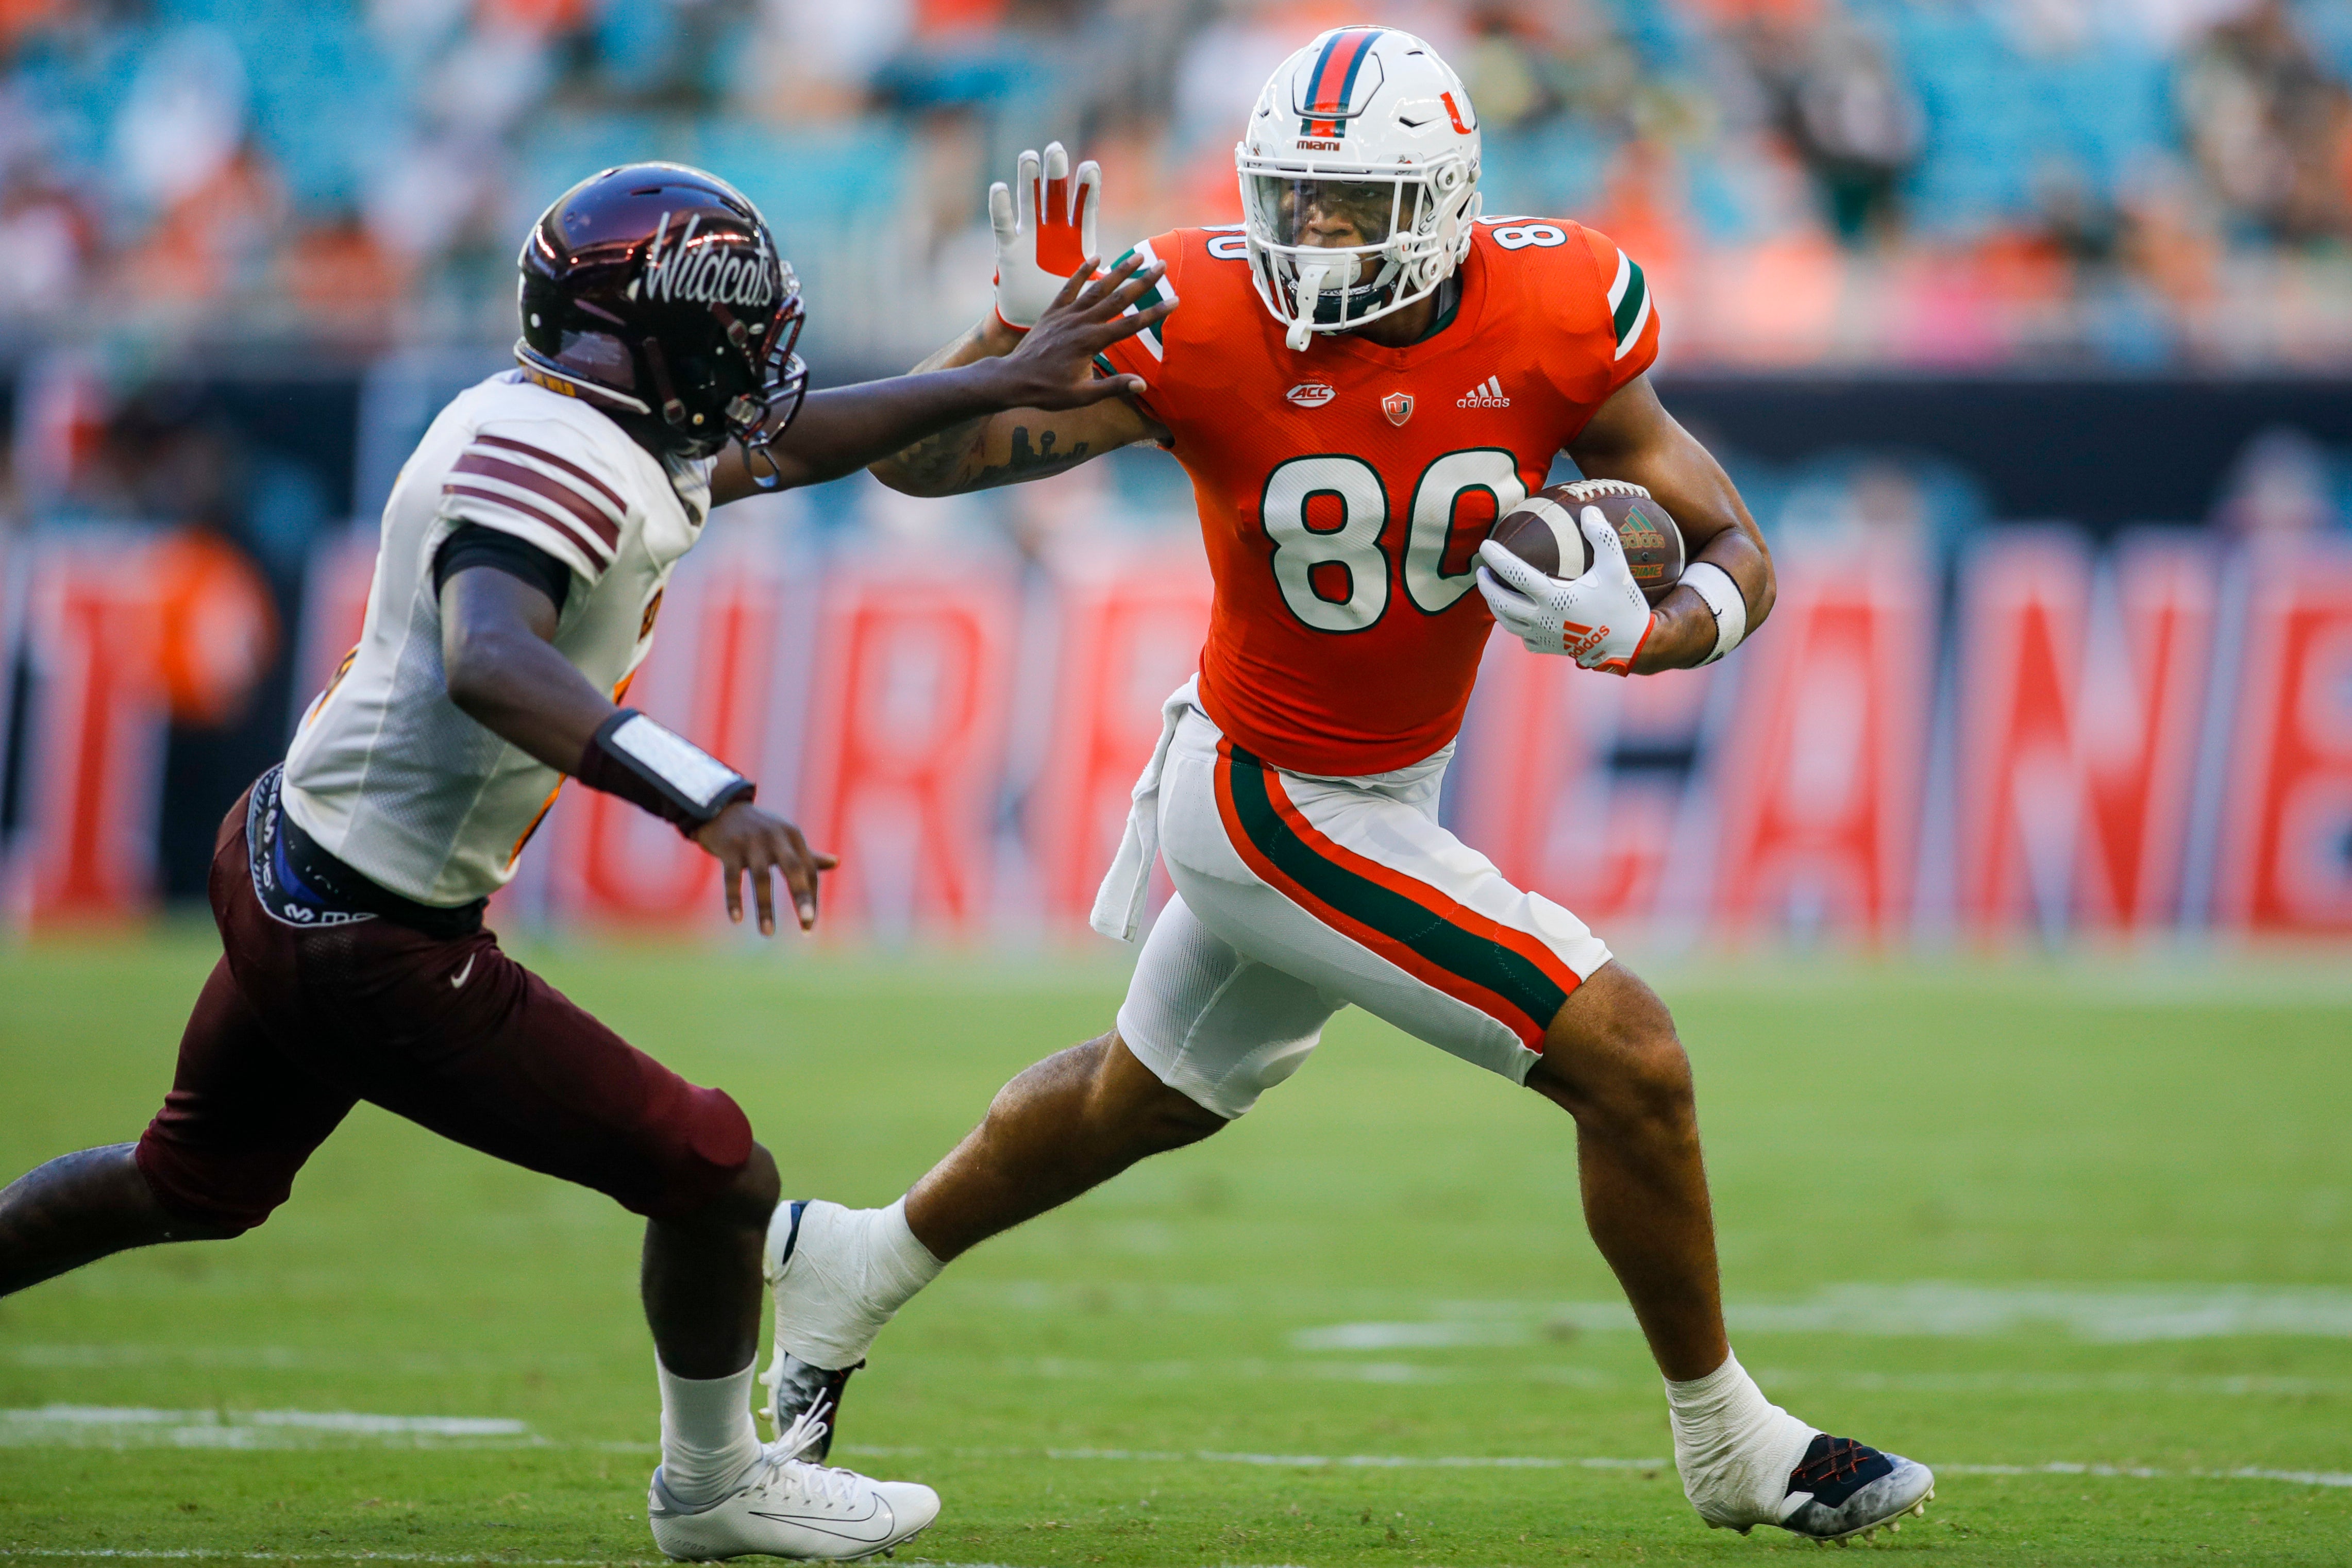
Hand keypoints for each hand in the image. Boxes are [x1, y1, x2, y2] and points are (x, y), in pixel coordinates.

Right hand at [691, 801, 837, 935]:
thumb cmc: (759, 829)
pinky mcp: (728, 848)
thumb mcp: (784, 838)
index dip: (811, 896)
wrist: (721, 809)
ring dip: (765, 908)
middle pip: (793, 869)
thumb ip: (807, 854)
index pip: (809, 869)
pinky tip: (737, 920)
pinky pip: (732, 878)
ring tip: (768, 934)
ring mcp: (750, 842)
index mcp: (792, 836)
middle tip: (808, 923)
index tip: (809, 922)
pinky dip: (734, 899)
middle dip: (802, 897)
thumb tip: (836, 863)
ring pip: (761, 878)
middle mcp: (774, 837)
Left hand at [982, 250, 1170, 410]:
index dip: (1155, 313)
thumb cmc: (1048, 391)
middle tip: (1162, 265)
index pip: (1131, 325)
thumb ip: (1113, 387)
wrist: (1013, 379)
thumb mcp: (1083, 396)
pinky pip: (1070, 287)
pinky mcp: (1053, 312)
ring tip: (1138, 256)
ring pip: (1097, 288)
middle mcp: (1081, 323)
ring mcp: (1066, 315)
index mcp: (1092, 342)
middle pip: (1118, 298)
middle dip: (1143, 282)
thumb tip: (1142, 385)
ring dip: (1119, 271)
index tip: (1174, 301)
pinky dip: (1083, 272)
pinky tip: (1097, 258)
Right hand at [990, 142, 1098, 331]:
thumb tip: (1144, 270)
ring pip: (1029, 203)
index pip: (1085, 209)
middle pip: (1055, 198)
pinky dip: (1001, 208)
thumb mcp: (1095, 290)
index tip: (1090, 167)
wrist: (1032, 321)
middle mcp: (1053, 232)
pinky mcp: (1009, 248)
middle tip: (1055, 149)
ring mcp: (1030, 237)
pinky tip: (1000, 188)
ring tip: (1029, 157)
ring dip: (1029, 181)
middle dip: (1056, 175)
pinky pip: (1003, 226)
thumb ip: (1116, 279)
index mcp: (1076, 241)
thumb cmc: (1068, 304)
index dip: (1087, 190)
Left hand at [1475, 507, 1655, 673]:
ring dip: (1495, 606)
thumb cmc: (1623, 604)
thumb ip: (1602, 537)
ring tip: (1492, 591)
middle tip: (1481, 570)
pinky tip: (1519, 618)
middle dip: (1486, 585)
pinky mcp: (1551, 649)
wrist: (1632, 645)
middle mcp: (1543, 619)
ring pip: (1507, 623)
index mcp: (1553, 598)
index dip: (1496, 558)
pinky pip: (1525, 639)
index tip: (1484, 545)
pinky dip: (1517, 627)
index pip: (1514, 574)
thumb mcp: (1616, 567)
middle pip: (1501, 602)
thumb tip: (1588, 511)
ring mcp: (1544, 637)